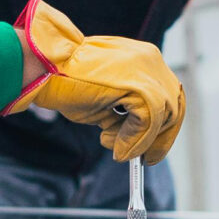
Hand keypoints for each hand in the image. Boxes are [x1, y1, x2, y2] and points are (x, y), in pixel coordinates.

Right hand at [7, 0, 185, 163]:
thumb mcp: (105, 100)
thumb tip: (137, 141)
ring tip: (114, 148)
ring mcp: (147, 71)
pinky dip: (134, 141)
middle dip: (159, 138)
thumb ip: (126, 113)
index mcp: (143, 58)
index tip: (152, 148)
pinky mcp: (139, 86)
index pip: (167, 95)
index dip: (162, 125)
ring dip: (140, 141)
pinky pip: (148, 123)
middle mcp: (150, 60)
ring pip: (162, 117)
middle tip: (144, 160)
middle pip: (174, 106)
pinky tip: (113, 146)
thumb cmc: (67, 84)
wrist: (44, 68)